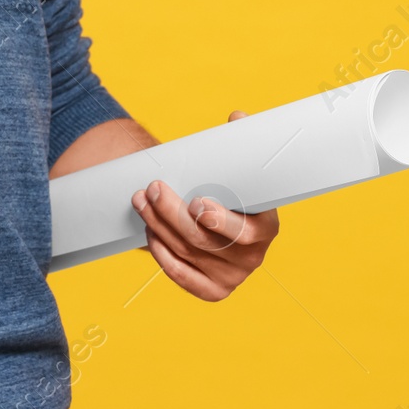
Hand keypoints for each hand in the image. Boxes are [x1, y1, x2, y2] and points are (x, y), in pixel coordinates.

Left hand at [130, 110, 278, 300]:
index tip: (197, 203)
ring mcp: (231, 277)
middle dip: (172, 213)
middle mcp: (252, 257)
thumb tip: (238, 118)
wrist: (225, 225)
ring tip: (141, 199)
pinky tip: (150, 230)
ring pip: (187, 252)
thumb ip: (239, 145)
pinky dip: (161, 252)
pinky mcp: (212, 290)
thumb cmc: (232, 191)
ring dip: (159, 224)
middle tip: (153, 188)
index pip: (246, 232)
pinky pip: (180, 274)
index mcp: (266, 228)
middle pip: (204, 240)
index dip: (220, 221)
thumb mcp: (240, 170)